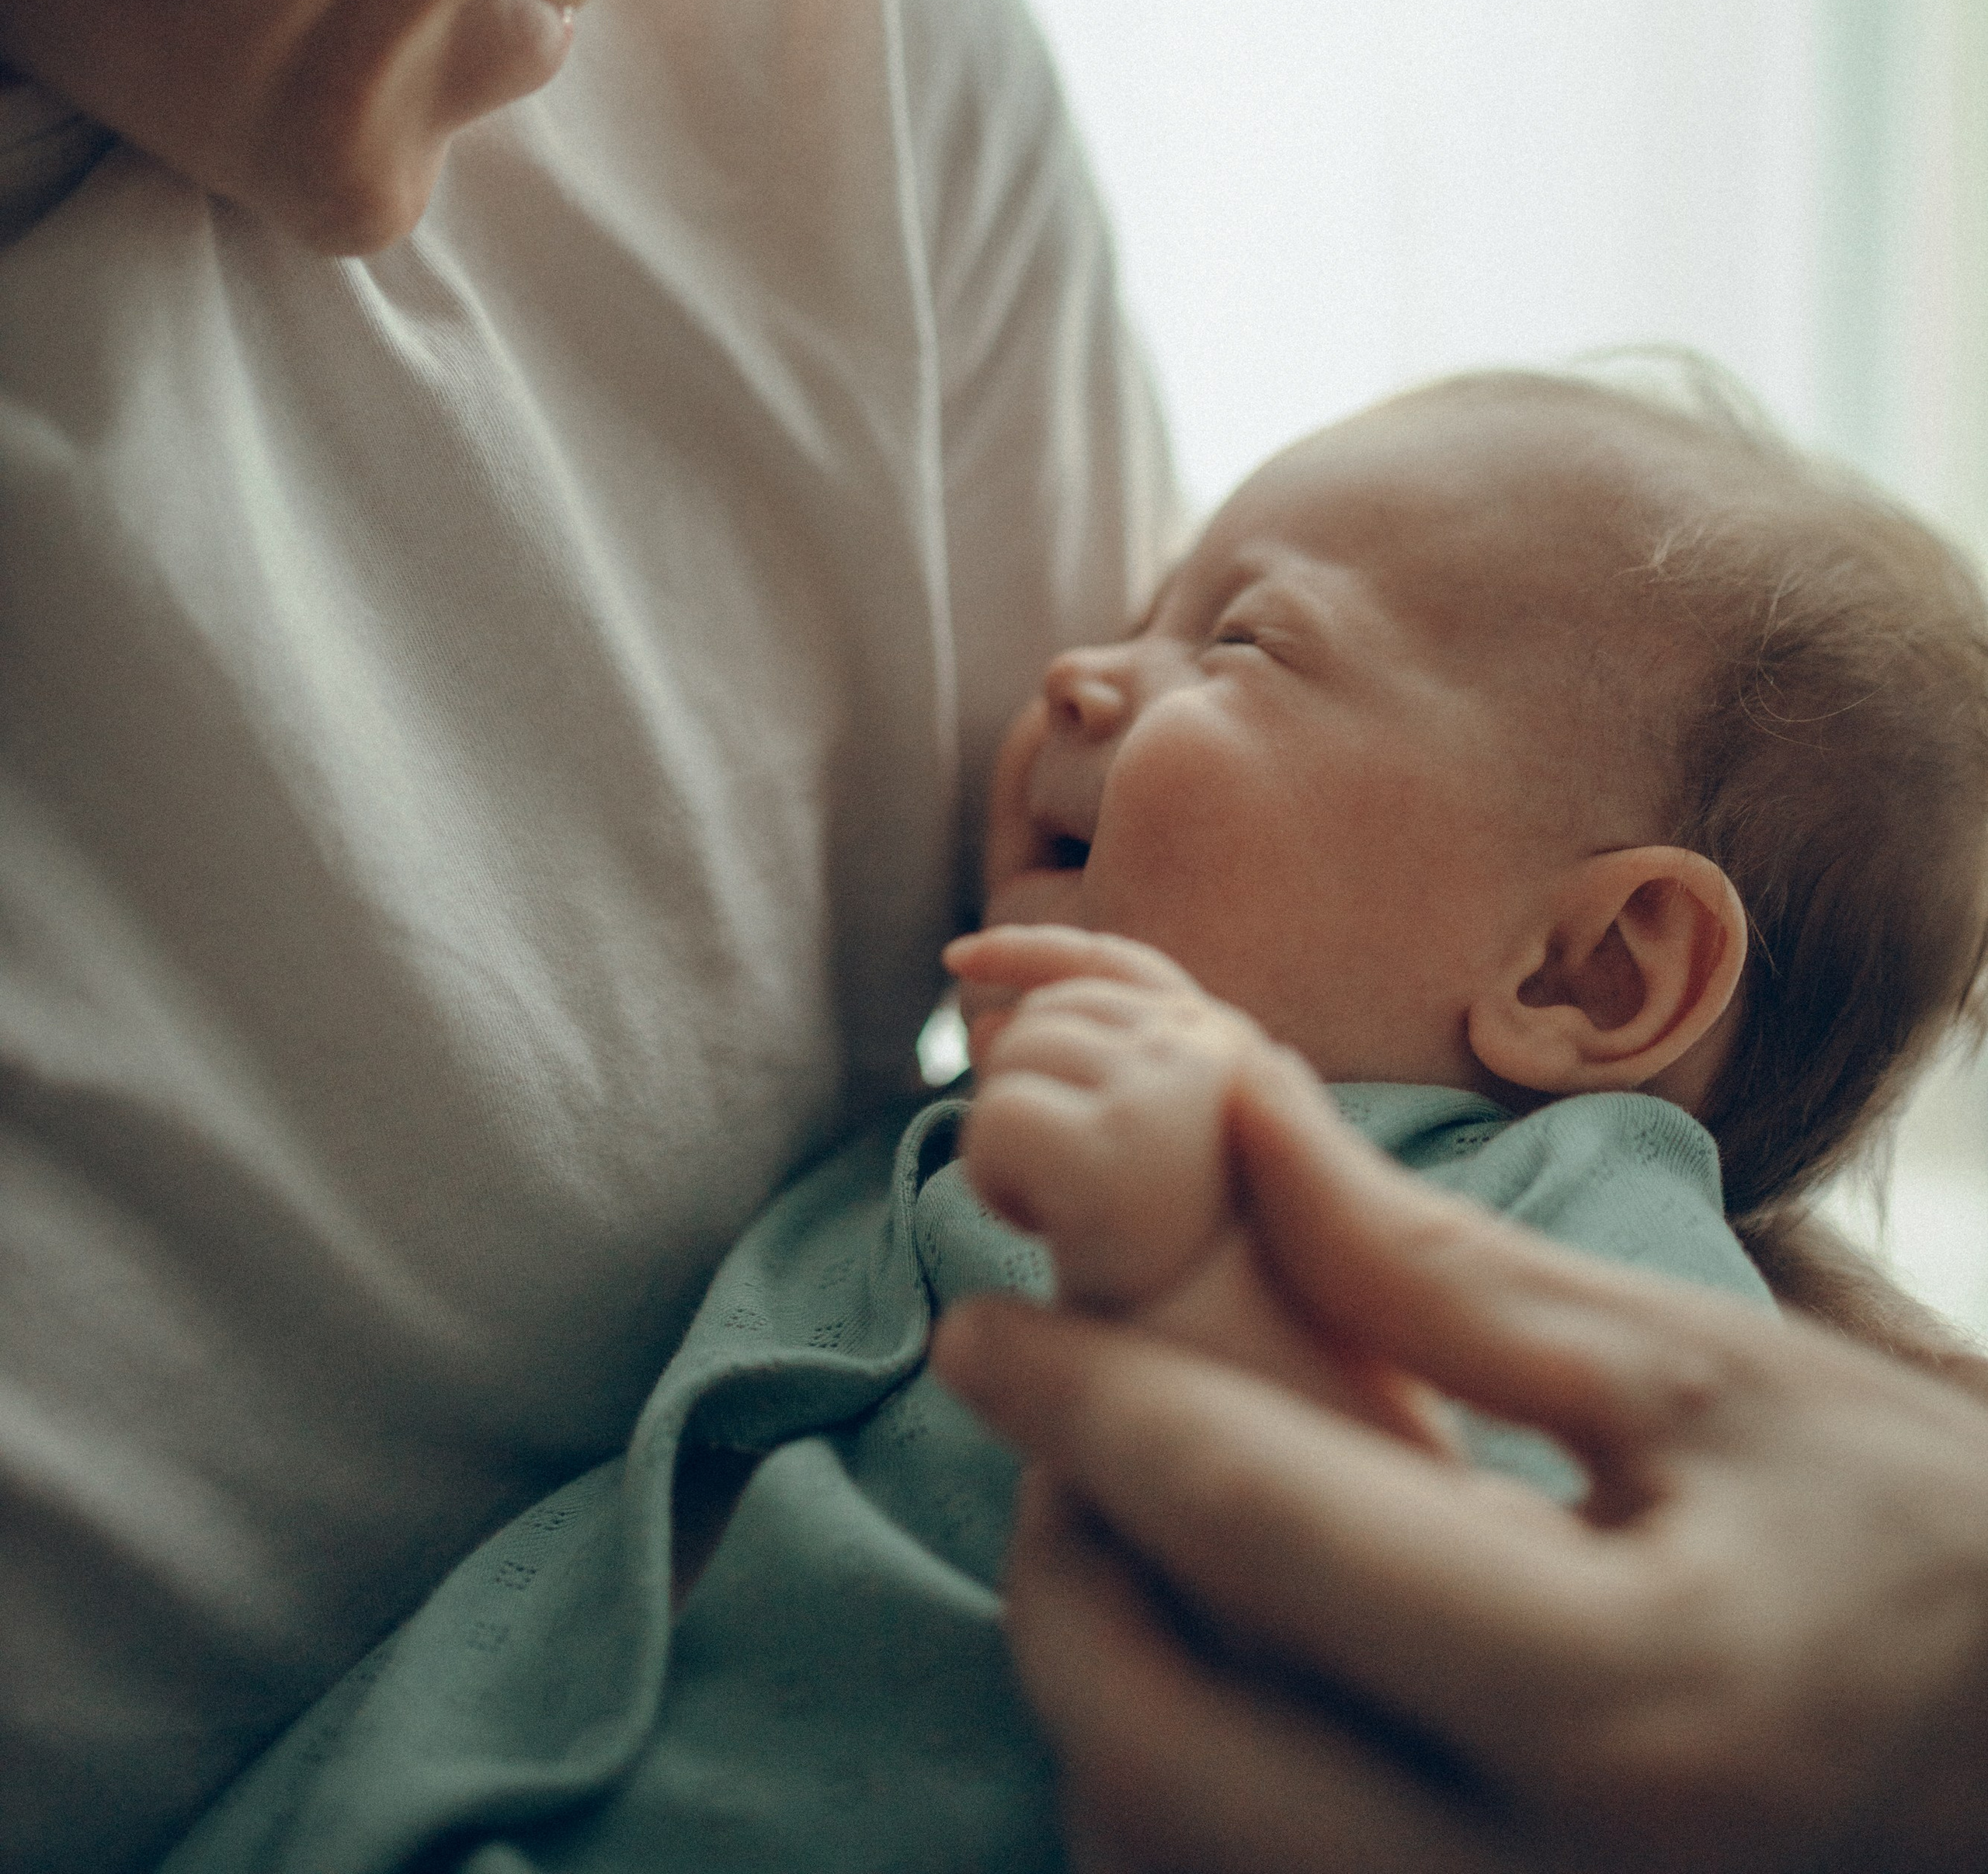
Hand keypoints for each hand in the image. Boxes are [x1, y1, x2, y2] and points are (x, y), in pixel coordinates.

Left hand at [932, 1042, 1987, 1873]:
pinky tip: (1217, 1680)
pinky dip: (1176, 1810)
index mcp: (1604, 1693)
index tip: (977, 1323)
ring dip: (1101, 1708)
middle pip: (1158, 1756)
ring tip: (1129, 1546)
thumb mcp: (1700, 1372)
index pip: (1252, 1527)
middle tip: (1057, 1438)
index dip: (1086, 1406)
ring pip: (1168, 1873)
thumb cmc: (1919, 1542)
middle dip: (1059, 1577)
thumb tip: (1236, 1124)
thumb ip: (1440, 1273)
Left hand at [948, 921, 1454, 1433]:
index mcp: (1231, 1047)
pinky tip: (1040, 1230)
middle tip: (1050, 1184)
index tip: (956, 958)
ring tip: (1060, 1216)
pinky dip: (991, 1175)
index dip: (1031, 951)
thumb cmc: (1184, 1284)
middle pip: (1047, 1015)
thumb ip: (1103, 1073)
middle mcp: (1214, 1051)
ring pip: (1010, 1064)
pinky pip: (995, 1121)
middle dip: (1021, 1083)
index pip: (1116, 962)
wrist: (1223, 1386)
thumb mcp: (1156, 1152)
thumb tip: (991, 1020)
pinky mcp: (1113, 1156)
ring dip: (1006, 1139)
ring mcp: (1166, 1099)